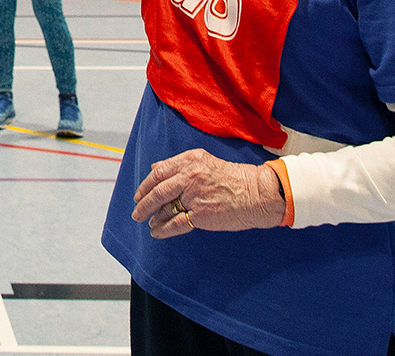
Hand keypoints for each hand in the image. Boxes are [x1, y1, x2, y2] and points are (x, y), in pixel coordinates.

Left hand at [130, 149, 284, 237]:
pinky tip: (157, 232)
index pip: (159, 171)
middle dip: (143, 202)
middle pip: (157, 189)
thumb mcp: (205, 161)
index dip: (146, 184)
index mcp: (189, 160)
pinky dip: (163, 229)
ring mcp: (194, 195)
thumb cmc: (235, 178)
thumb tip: (155, 168)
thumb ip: (180, 165)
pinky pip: (176, 223)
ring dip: (152, 216)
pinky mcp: (201, 214)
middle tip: (136, 211)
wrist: (258, 193)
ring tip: (147, 222)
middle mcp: (189, 175)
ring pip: (164, 206)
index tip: (139, 194)